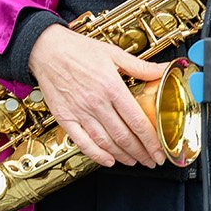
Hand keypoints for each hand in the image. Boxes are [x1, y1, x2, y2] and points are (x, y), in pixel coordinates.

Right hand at [28, 24, 168, 167]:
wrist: (45, 49)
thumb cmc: (77, 49)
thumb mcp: (113, 53)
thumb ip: (141, 66)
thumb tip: (165, 70)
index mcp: (111, 87)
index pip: (137, 122)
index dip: (152, 141)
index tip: (160, 150)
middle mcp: (96, 102)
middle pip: (124, 137)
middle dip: (142, 153)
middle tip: (151, 160)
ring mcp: (79, 112)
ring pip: (106, 143)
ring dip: (123, 156)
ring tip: (134, 161)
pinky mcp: (64, 117)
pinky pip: (82, 142)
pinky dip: (97, 155)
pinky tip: (108, 160)